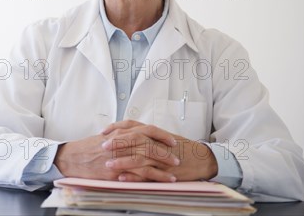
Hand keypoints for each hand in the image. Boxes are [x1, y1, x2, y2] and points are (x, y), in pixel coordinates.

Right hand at [53, 123, 179, 181]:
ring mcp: (121, 155)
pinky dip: (157, 175)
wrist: (73, 158)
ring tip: (175, 167)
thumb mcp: (105, 138)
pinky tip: (166, 179)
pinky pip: (143, 172)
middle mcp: (122, 140)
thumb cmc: (88, 148)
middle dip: (165, 147)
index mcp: (120, 132)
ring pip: (149, 155)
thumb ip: (120, 136)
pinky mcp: (119, 169)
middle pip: (150, 141)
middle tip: (177, 153)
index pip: (145, 129)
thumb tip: (134, 137)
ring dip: (165, 161)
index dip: (160, 133)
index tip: (170, 139)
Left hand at [102, 120, 217, 181]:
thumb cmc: (180, 147)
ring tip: (108, 164)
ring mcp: (160, 158)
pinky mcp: (164, 171)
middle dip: (116, 142)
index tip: (103, 131)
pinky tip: (122, 178)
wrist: (200, 158)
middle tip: (102, 145)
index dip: (116, 127)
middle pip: (133, 139)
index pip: (131, 126)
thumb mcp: (161, 136)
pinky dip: (134, 176)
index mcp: (153, 133)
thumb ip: (144, 133)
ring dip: (122, 161)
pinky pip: (147, 174)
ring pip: (138, 157)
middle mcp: (155, 142)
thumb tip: (125, 132)